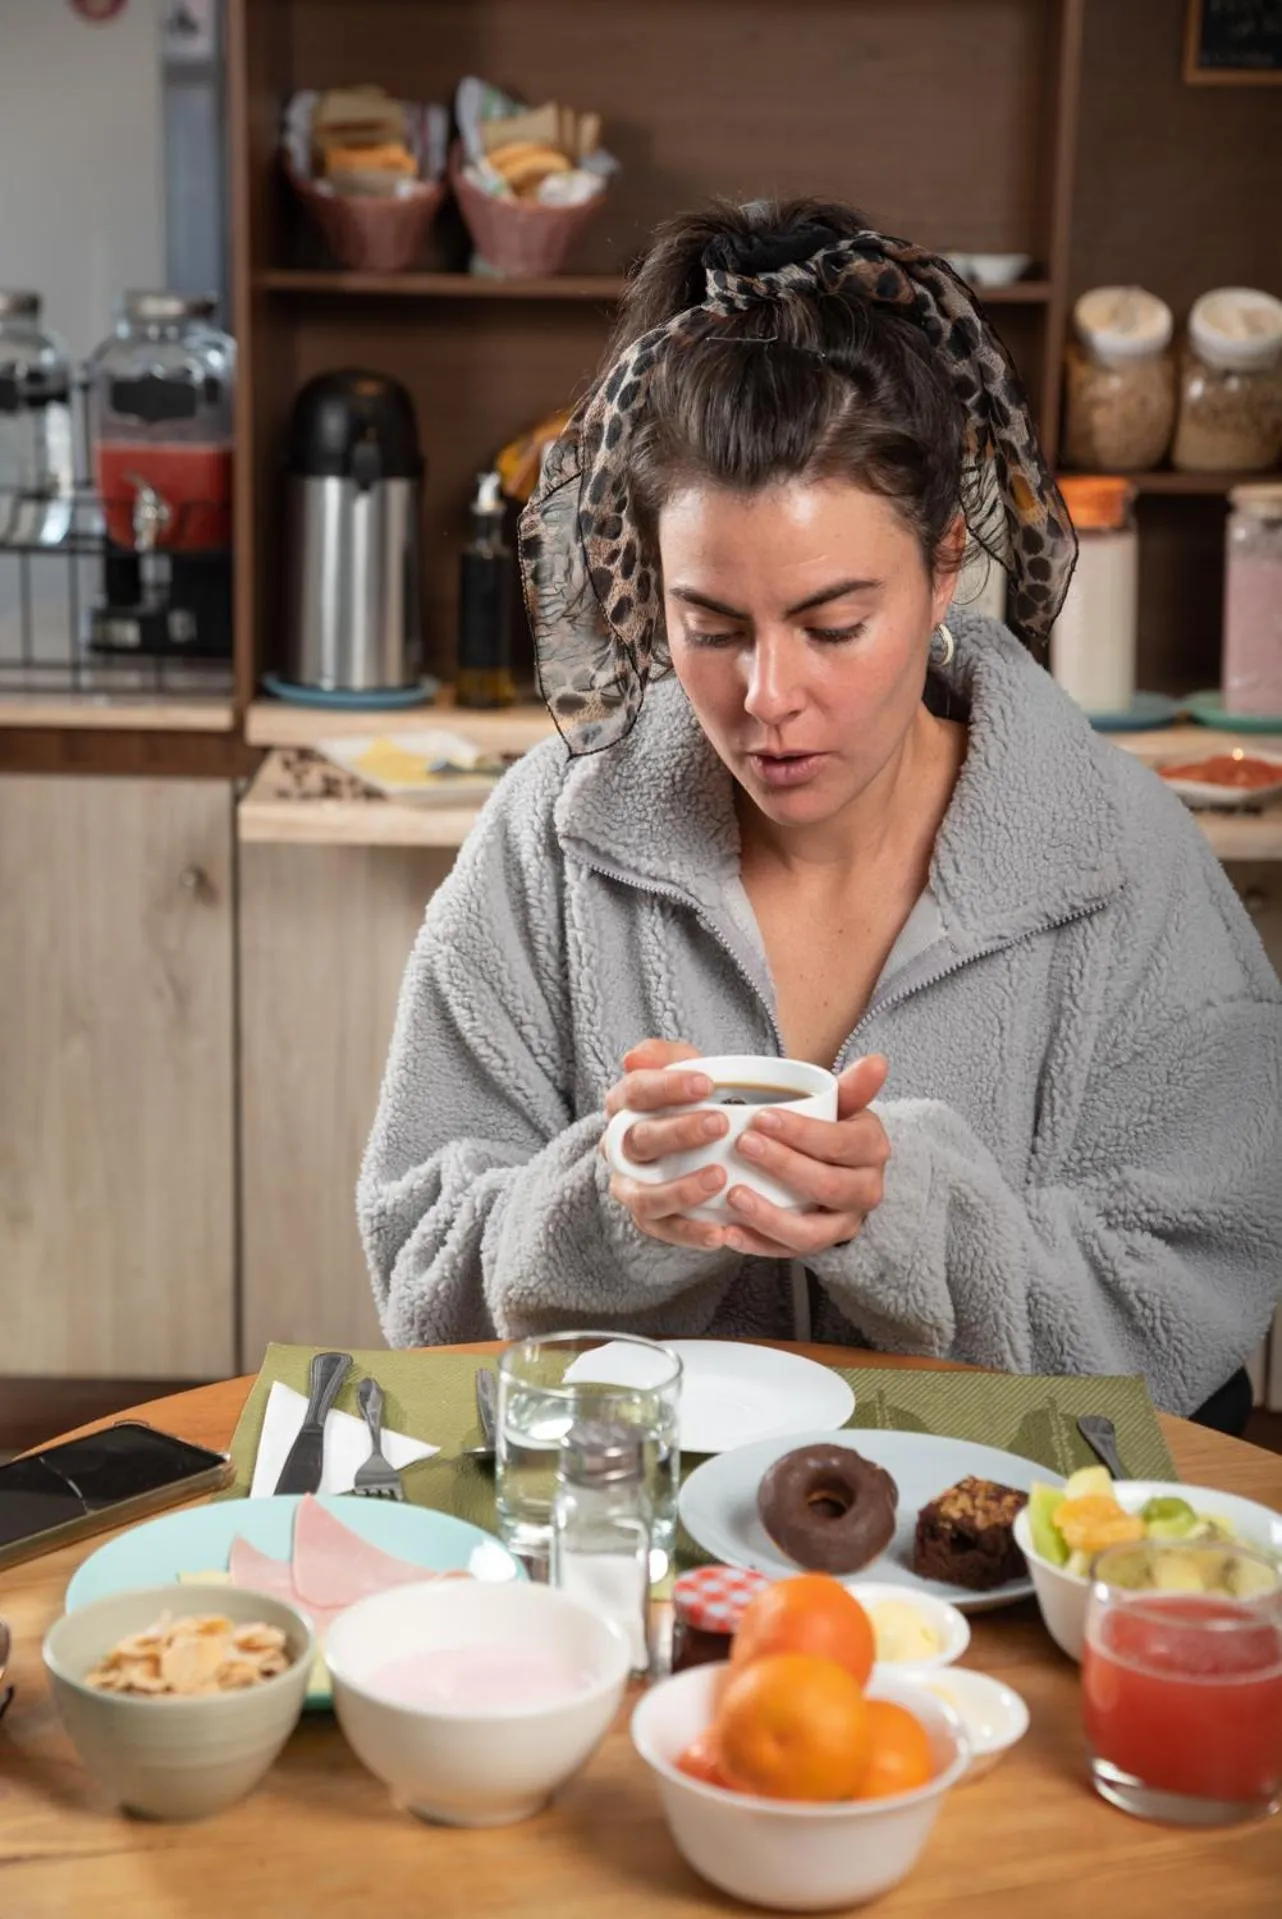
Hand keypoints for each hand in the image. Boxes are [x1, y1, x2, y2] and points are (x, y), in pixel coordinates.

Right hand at [601, 1038, 732, 1251]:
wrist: (698, 1144)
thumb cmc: (692, 1103)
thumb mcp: (684, 1070)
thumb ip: (666, 1058)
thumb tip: (633, 1057)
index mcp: (623, 1107)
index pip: (634, 1092)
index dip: (667, 1087)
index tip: (706, 1083)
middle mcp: (619, 1149)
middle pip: (640, 1141)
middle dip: (679, 1133)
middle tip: (720, 1124)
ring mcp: (630, 1187)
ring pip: (645, 1196)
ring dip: (682, 1189)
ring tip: (720, 1179)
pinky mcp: (648, 1219)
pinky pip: (664, 1231)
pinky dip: (691, 1234)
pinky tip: (721, 1232)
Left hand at [720, 1055, 890, 1257]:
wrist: (837, 1168)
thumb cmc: (831, 1129)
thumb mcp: (843, 1105)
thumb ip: (853, 1087)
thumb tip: (878, 1061)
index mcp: (872, 1149)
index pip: (841, 1143)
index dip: (802, 1133)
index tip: (761, 1117)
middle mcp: (866, 1191)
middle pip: (827, 1186)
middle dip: (783, 1166)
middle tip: (743, 1145)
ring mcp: (844, 1225)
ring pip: (811, 1232)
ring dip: (769, 1216)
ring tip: (733, 1195)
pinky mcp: (819, 1247)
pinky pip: (789, 1253)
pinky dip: (757, 1245)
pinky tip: (728, 1232)